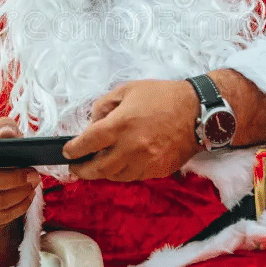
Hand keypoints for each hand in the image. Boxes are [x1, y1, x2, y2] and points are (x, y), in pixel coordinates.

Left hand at [63, 79, 202, 180]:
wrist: (198, 112)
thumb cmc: (162, 97)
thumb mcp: (127, 90)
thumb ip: (104, 106)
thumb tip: (92, 124)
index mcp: (121, 124)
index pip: (88, 143)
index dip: (73, 150)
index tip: (67, 152)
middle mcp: (131, 147)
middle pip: (98, 168)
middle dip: (82, 170)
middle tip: (76, 167)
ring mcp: (145, 162)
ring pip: (115, 176)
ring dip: (103, 172)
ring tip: (98, 165)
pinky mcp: (157, 170)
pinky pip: (133, 176)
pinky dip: (123, 172)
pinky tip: (121, 163)